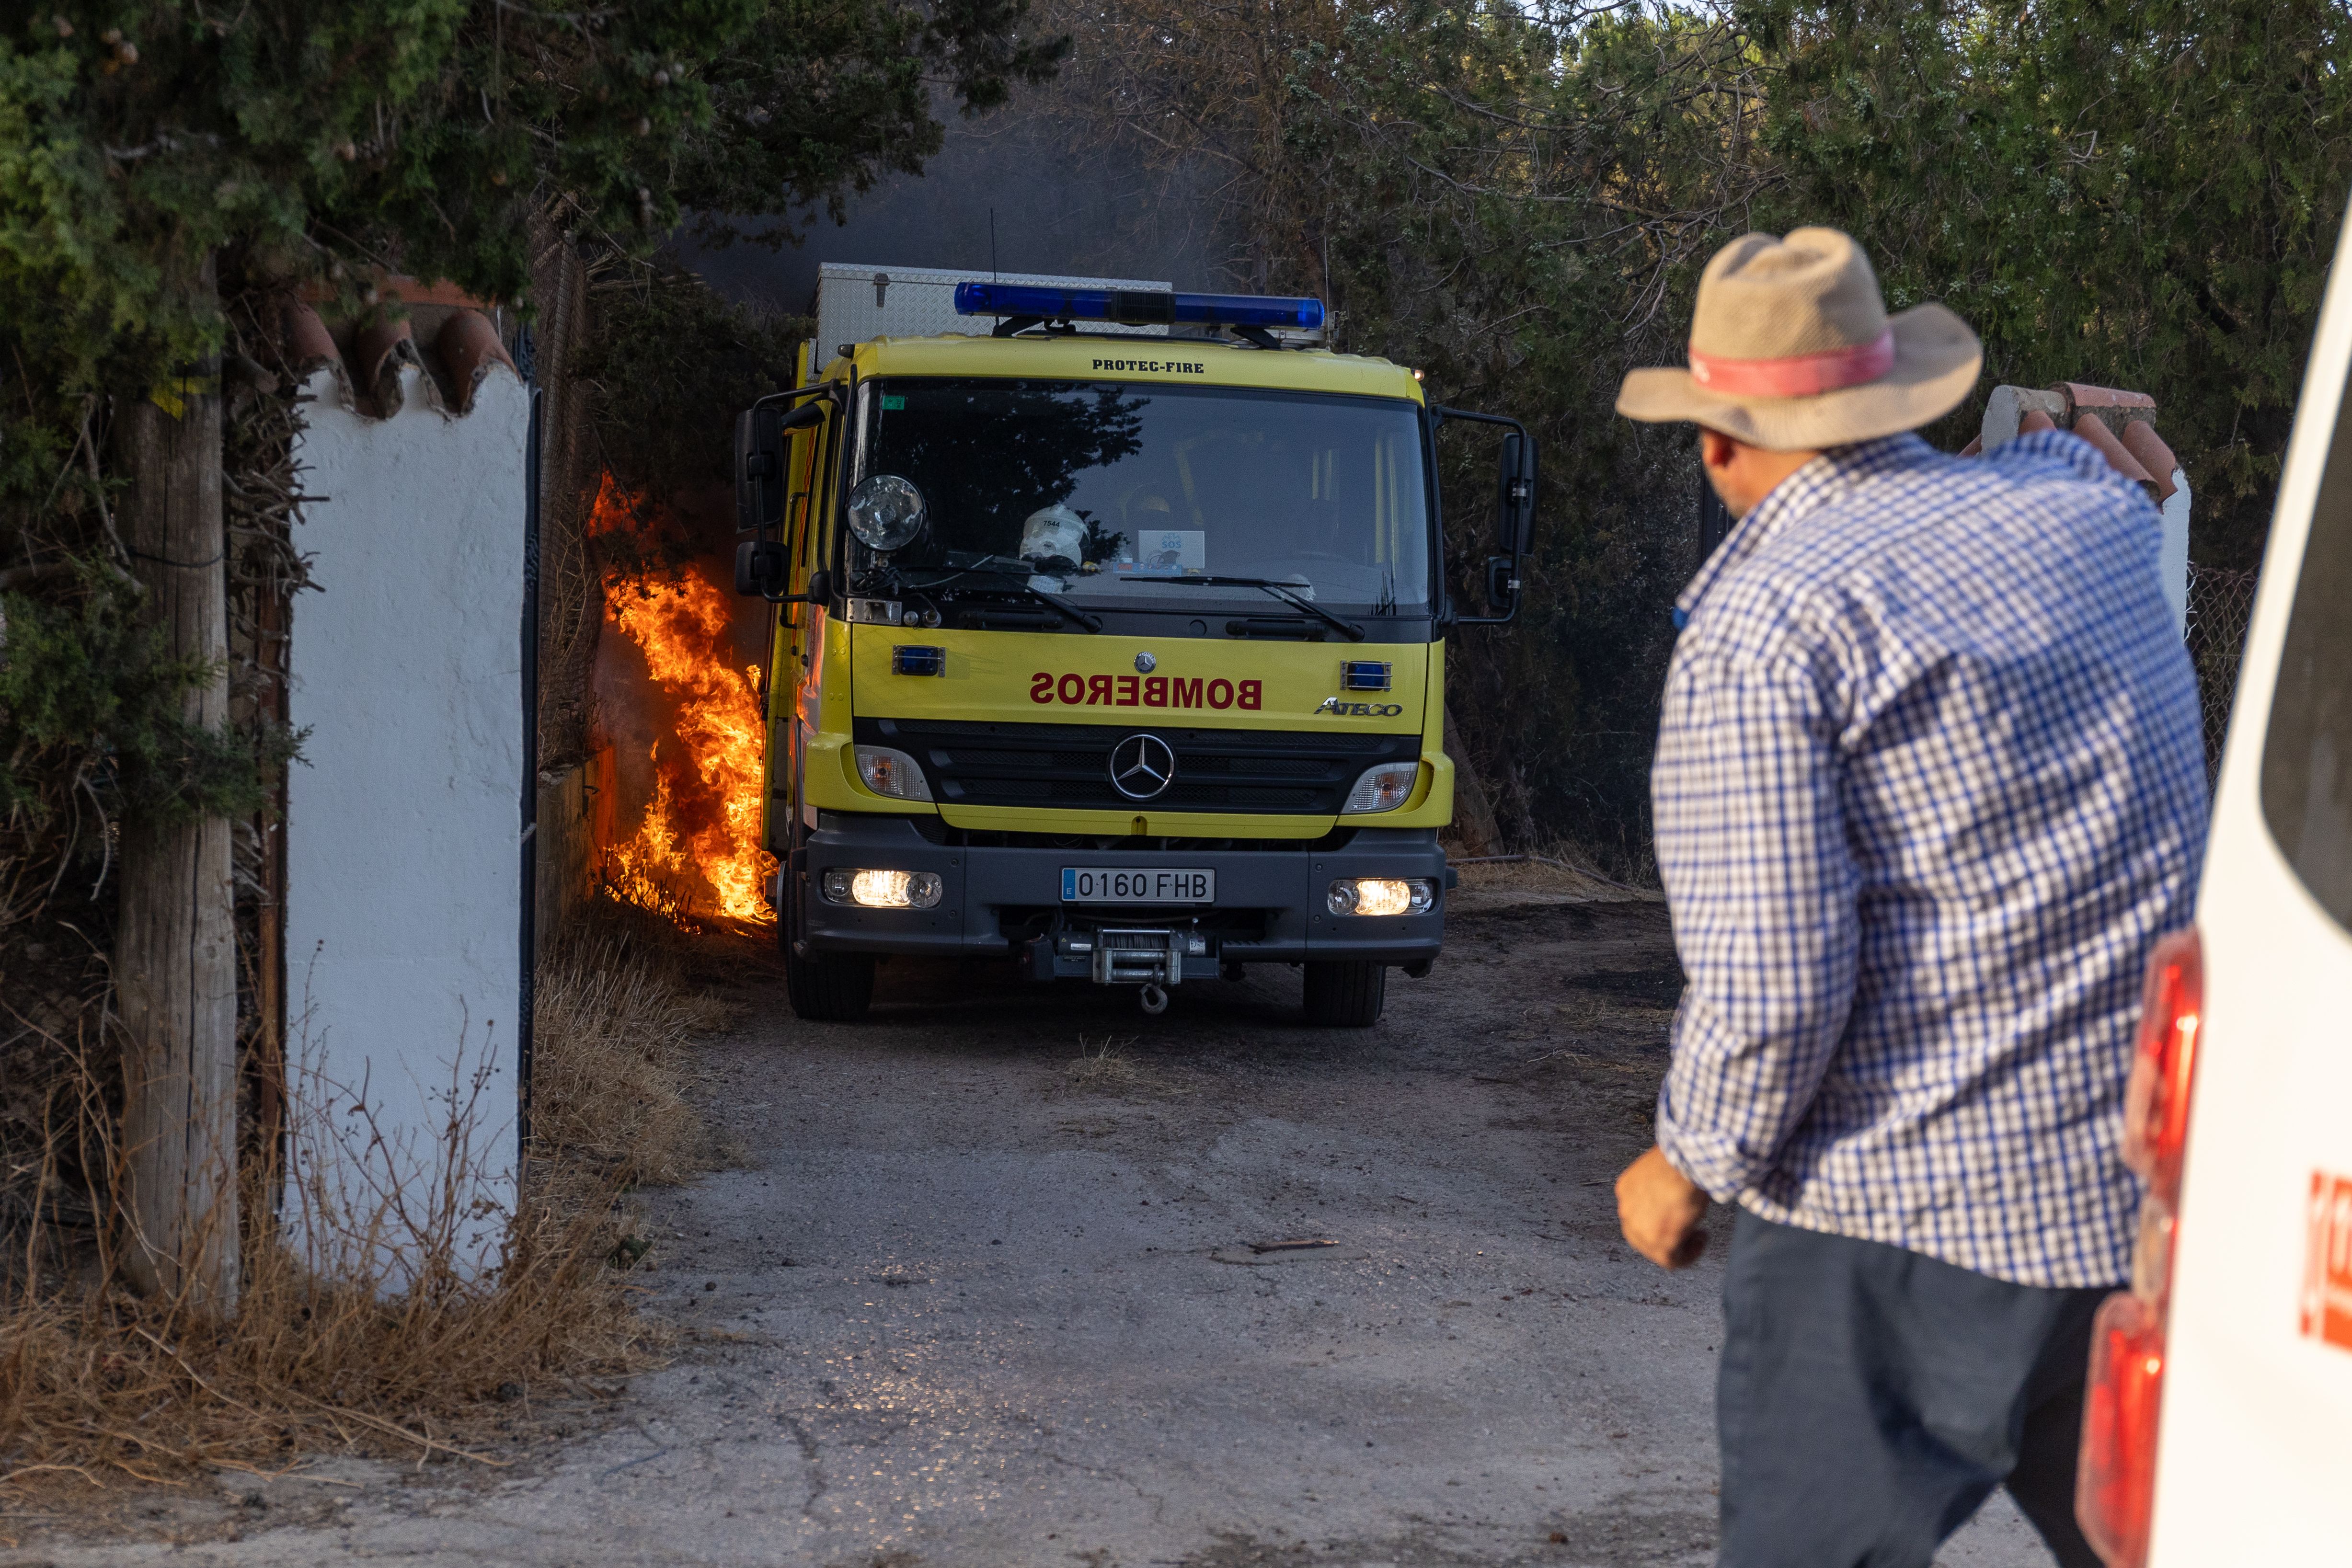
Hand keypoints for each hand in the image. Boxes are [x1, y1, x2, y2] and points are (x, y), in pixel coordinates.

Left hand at [1616, 1145, 1709, 1268]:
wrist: (1686, 1161)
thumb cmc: (1680, 1160)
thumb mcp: (1661, 1171)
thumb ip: (1659, 1187)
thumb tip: (1671, 1194)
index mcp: (1626, 1190)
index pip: (1637, 1213)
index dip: (1657, 1218)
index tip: (1676, 1214)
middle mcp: (1627, 1210)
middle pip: (1642, 1235)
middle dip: (1665, 1236)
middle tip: (1686, 1230)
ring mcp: (1639, 1228)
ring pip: (1656, 1250)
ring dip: (1678, 1246)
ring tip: (1698, 1235)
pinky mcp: (1658, 1242)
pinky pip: (1671, 1260)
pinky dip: (1688, 1255)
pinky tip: (1701, 1239)